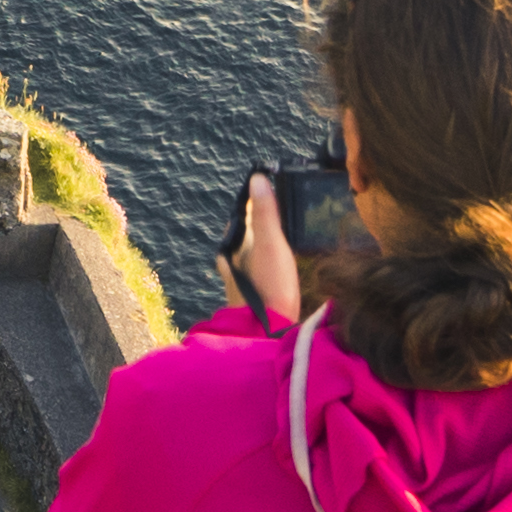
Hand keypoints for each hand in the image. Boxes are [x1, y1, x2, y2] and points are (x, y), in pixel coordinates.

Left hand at [229, 174, 306, 321]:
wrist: (268, 331)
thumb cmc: (270, 286)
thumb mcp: (270, 243)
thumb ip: (264, 213)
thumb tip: (257, 179)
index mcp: (232, 247)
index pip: (241, 217)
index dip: (253, 204)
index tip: (266, 192)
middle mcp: (231, 264)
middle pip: (244, 236)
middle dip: (257, 225)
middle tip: (275, 213)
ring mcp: (240, 281)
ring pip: (248, 255)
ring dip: (261, 244)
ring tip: (280, 236)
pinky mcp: (252, 296)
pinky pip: (257, 271)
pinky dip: (266, 263)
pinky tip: (278, 268)